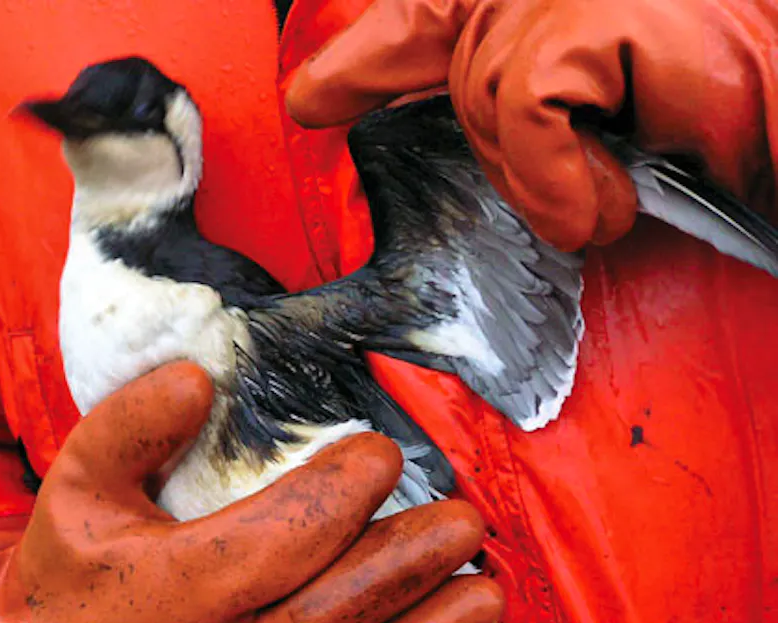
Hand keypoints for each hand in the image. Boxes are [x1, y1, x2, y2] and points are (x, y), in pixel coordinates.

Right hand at [0, 361, 500, 622]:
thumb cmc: (66, 574)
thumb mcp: (75, 485)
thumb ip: (131, 424)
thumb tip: (198, 378)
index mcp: (182, 586)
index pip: (288, 534)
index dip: (346, 490)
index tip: (381, 454)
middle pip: (341, 606)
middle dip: (412, 560)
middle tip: (464, 521)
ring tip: (485, 592)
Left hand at [285, 0, 777, 249]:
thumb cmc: (710, 114)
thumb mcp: (584, 115)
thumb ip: (501, 114)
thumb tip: (365, 116)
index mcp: (535, 0)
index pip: (424, 20)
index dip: (365, 60)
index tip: (315, 101)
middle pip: (460, 75)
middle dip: (506, 155)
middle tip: (585, 180)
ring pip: (488, 100)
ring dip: (548, 176)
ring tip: (613, 187)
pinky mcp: (584, 18)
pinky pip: (525, 111)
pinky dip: (559, 178)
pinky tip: (604, 199)